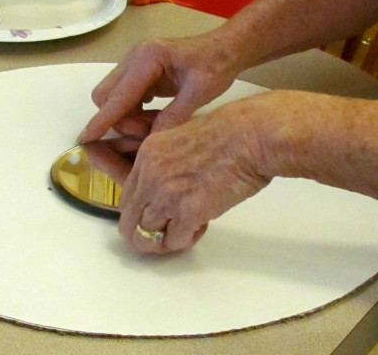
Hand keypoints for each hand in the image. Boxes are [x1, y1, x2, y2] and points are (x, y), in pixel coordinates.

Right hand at [77, 34, 243, 142]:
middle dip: (118, 119)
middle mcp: (134, 57)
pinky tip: (155, 117)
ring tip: (155, 124)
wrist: (224, 48)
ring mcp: (134, 63)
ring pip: (113, 97)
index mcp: (148, 58)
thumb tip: (151, 143)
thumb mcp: (199, 93)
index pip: (119, 95)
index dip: (103, 119)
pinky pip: (124, 96)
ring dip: (127, 116)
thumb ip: (174, 116)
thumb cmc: (216, 65)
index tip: (85, 139)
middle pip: (106, 95)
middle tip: (147, 131)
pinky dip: (133, 111)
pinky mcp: (139, 72)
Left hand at [117, 99, 271, 253]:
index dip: (141, 214)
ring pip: (146, 237)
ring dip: (165, 241)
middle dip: (146, 235)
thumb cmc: (228, 135)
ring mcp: (167, 194)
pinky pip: (174, 241)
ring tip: (188, 229)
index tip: (158, 217)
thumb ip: (164, 165)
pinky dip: (186, 241)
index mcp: (147, 155)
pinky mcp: (189, 211)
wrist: (251, 136)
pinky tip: (201, 226)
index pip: (126, 198)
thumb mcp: (181, 140)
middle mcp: (150, 176)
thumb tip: (161, 195)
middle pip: (129, 222)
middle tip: (168, 234)